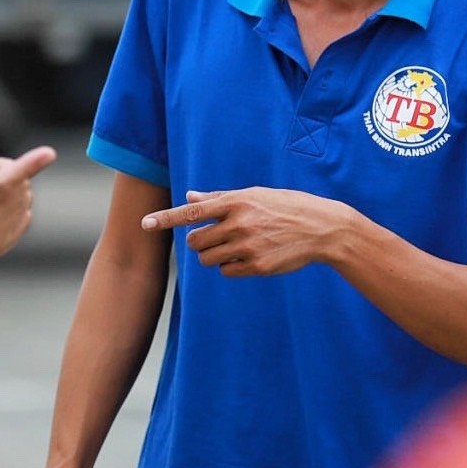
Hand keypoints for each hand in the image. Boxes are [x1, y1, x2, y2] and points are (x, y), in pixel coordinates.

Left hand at [141, 188, 347, 275]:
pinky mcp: (257, 266)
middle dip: (199, 242)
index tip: (145, 223)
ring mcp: (248, 246)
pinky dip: (231, 266)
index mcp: (236, 201)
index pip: (193, 211)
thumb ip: (220, 198)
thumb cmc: (286, 206)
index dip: (166, 218)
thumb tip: (189, 195)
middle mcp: (239, 223)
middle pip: (196, 242)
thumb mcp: (255, 195)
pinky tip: (249, 257)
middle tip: (215, 237)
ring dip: (214, 256)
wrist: (321, 228)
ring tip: (235, 246)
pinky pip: (227, 271)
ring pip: (208, 259)